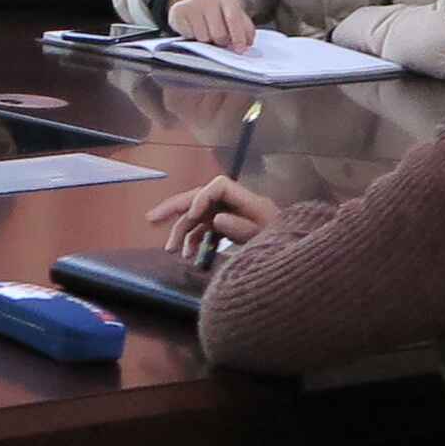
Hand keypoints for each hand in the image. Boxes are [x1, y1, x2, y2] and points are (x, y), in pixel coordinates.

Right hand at [147, 176, 278, 265]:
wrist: (292, 259)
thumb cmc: (281, 243)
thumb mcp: (264, 237)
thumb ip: (240, 228)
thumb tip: (216, 219)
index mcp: (247, 200)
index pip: (218, 186)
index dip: (201, 198)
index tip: (192, 216)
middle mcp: (234, 204)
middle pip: (199, 197)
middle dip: (175, 208)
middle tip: (152, 218)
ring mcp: (228, 215)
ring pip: (198, 217)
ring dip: (181, 231)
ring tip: (171, 250)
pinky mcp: (225, 228)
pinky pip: (203, 230)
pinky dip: (193, 241)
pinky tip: (187, 255)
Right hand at [167, 0, 257, 50]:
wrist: (193, 4)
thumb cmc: (218, 13)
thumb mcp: (233, 15)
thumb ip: (244, 28)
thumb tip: (248, 43)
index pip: (234, 19)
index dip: (238, 38)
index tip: (240, 50)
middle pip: (219, 33)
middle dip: (221, 42)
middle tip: (220, 39)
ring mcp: (192, 3)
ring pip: (204, 37)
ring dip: (206, 40)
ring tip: (206, 31)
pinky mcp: (178, 11)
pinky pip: (189, 35)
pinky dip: (193, 37)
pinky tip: (194, 29)